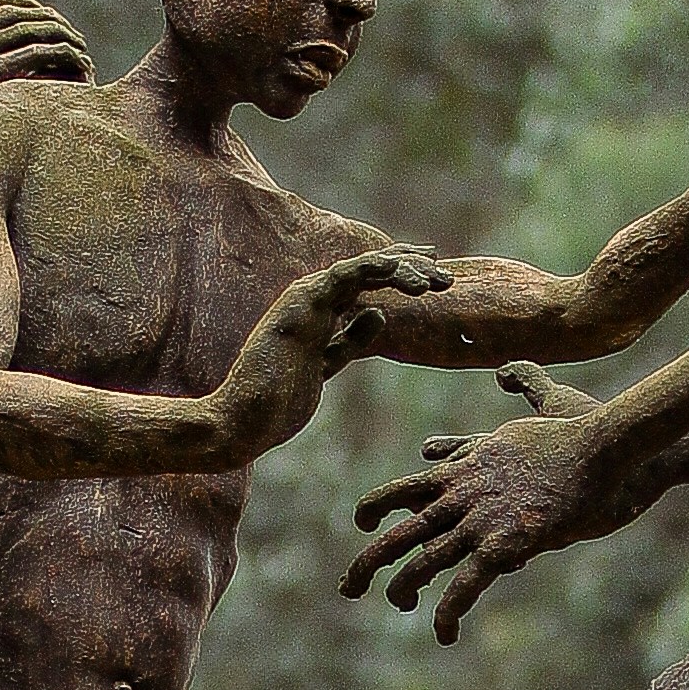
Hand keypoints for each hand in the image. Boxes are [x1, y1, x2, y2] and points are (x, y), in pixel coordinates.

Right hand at [0, 0, 92, 124]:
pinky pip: (33, 55)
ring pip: (33, 30)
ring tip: (80, 48)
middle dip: (53, 23)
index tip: (48, 20)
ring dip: (62, 37)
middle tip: (72, 35)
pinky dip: (58, 55)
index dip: (33, 9)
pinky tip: (73, 61)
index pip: (5, 1)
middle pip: (23, 13)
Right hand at [208, 240, 447, 463]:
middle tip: (446, 278)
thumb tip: (378, 314)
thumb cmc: (277, 402)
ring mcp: (305, 299)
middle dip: (409, 270)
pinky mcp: (302, 305)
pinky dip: (375, 268)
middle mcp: (312, 300)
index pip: (366, 286)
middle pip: (369, 273)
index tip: (434, 282)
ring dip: (401, 269)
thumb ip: (348, 341)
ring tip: (435, 280)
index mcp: (319, 314)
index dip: (401, 278)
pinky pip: (345, 277)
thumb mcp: (325, 367)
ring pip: (362, 269)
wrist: (241, 421)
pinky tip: (404, 270)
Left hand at [343, 359, 612, 639]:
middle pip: (400, 532)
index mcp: (464, 470)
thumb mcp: (531, 405)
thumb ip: (514, 397)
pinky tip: (443, 633)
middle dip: (369, 562)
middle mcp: (462, 496)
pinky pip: (466, 586)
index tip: (362, 519)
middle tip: (348, 586)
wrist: (601, 445)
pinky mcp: (505, 545)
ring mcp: (480, 521)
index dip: (379, 506)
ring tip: (399, 607)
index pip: (406, 489)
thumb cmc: (578, 429)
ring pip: (424, 563)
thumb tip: (506, 373)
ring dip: (405, 590)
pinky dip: (450, 612)